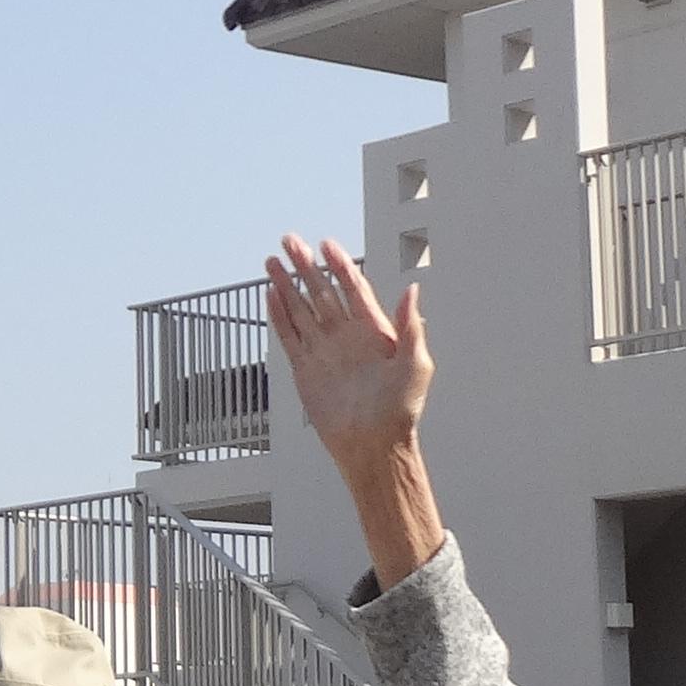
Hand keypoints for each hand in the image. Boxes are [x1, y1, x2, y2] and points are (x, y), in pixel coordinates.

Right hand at [263, 240, 442, 587]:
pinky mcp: (305, 369)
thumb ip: (411, 326)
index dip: (339, 265)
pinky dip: (278, 315)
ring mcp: (323, 351)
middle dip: (305, 266)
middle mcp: (345, 336)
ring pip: (301, 309)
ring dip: (287, 284)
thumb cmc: (401, 409)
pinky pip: (289, 336)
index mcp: (373, 331)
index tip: (326, 245)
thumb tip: (412, 289)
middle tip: (290, 241)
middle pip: (321, 291)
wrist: (374, 444)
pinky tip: (270, 294)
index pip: (352, 287)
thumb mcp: (415, 365)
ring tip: (273, 261)